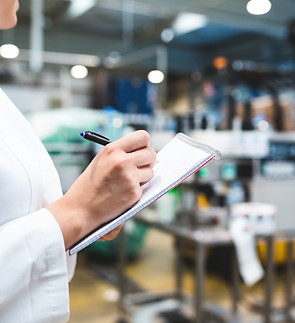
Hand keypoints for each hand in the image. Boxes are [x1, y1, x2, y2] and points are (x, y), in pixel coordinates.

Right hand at [46, 130, 155, 249]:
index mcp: (112, 149)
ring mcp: (129, 177)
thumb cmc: (90, 185)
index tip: (141, 151)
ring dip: (143, 176)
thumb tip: (143, 151)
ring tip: (127, 182)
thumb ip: (120, 153)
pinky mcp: (134, 192)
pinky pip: (145, 187)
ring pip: (151, 171)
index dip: (144, 144)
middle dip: (148, 161)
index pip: (143, 136)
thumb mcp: (101, 160)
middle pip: (151, 153)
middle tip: (140, 167)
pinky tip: (123, 193)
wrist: (80, 209)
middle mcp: (122, 161)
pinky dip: (137, 190)